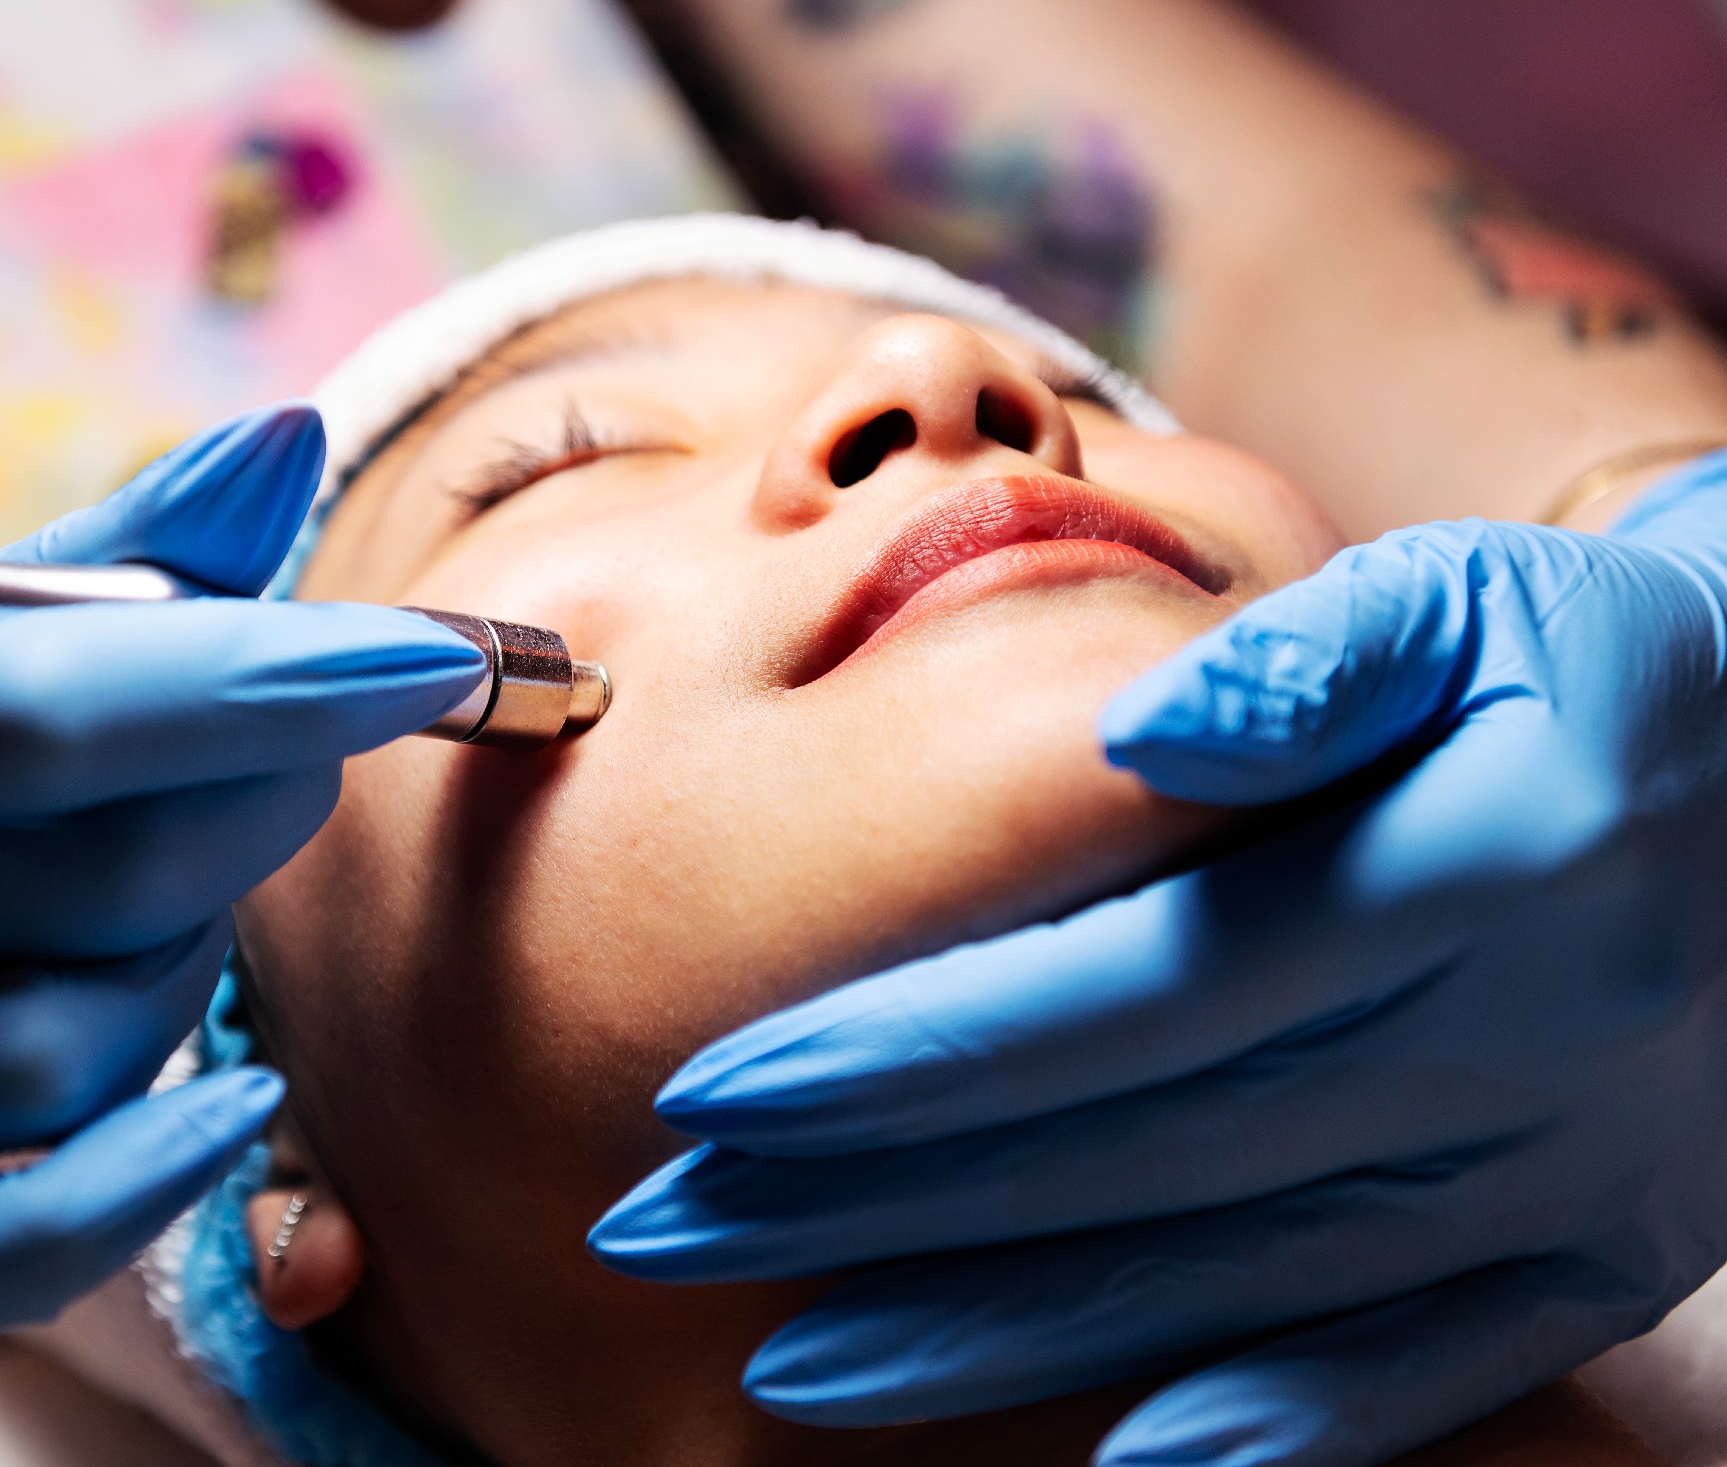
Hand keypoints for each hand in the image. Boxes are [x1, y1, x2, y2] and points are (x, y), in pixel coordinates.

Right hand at [0, 405, 484, 1360]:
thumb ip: (120, 566)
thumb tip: (285, 443)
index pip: (50, 703)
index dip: (263, 679)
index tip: (430, 656)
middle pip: (116, 880)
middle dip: (257, 816)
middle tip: (275, 772)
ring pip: (97, 1046)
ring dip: (180, 980)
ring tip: (122, 924)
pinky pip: (11, 1246)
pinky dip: (142, 1183)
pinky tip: (222, 1113)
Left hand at [592, 452, 1726, 1465]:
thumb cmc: (1589, 666)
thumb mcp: (1475, 604)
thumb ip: (1303, 659)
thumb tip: (1129, 728)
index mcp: (1459, 875)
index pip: (1121, 989)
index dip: (905, 1052)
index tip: (713, 1094)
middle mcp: (1505, 1048)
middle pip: (1130, 1153)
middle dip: (873, 1204)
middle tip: (667, 1234)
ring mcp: (1557, 1177)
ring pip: (1232, 1283)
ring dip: (997, 1335)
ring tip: (793, 1370)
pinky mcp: (1598, 1256)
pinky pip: (1421, 1370)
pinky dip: (1268, 1427)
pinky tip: (1110, 1466)